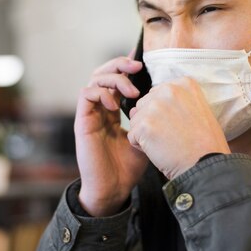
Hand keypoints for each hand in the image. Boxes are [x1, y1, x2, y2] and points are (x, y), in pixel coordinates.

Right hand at [75, 55, 149, 216]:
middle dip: (120, 64)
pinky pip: (86, 95)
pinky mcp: (82, 122)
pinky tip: (115, 104)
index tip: (144, 59)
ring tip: (132, 90)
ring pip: (94, 79)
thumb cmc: (128, 168)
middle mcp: (100, 109)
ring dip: (114, 78)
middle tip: (138, 65)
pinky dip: (101, 93)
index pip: (118, 80)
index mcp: (113, 111)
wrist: (113, 190)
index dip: (128, 66)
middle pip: (104, 73)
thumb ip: (150, 120)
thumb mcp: (146, 138)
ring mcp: (90, 114)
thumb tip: (169, 100)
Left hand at [127, 77, 229, 179]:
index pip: (157, 94)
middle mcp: (168, 90)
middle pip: (143, 105)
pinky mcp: (145, 125)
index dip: (163, 113)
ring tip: (166, 143)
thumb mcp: (198, 109)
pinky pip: (132, 135)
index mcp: (183, 84)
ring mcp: (155, 106)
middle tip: (172, 135)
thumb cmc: (204, 143)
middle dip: (151, 122)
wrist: (206, 164)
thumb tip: (142, 105)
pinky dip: (141, 147)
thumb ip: (174, 101)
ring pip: (136, 120)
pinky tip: (159, 150)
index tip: (179, 124)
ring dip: (145, 134)